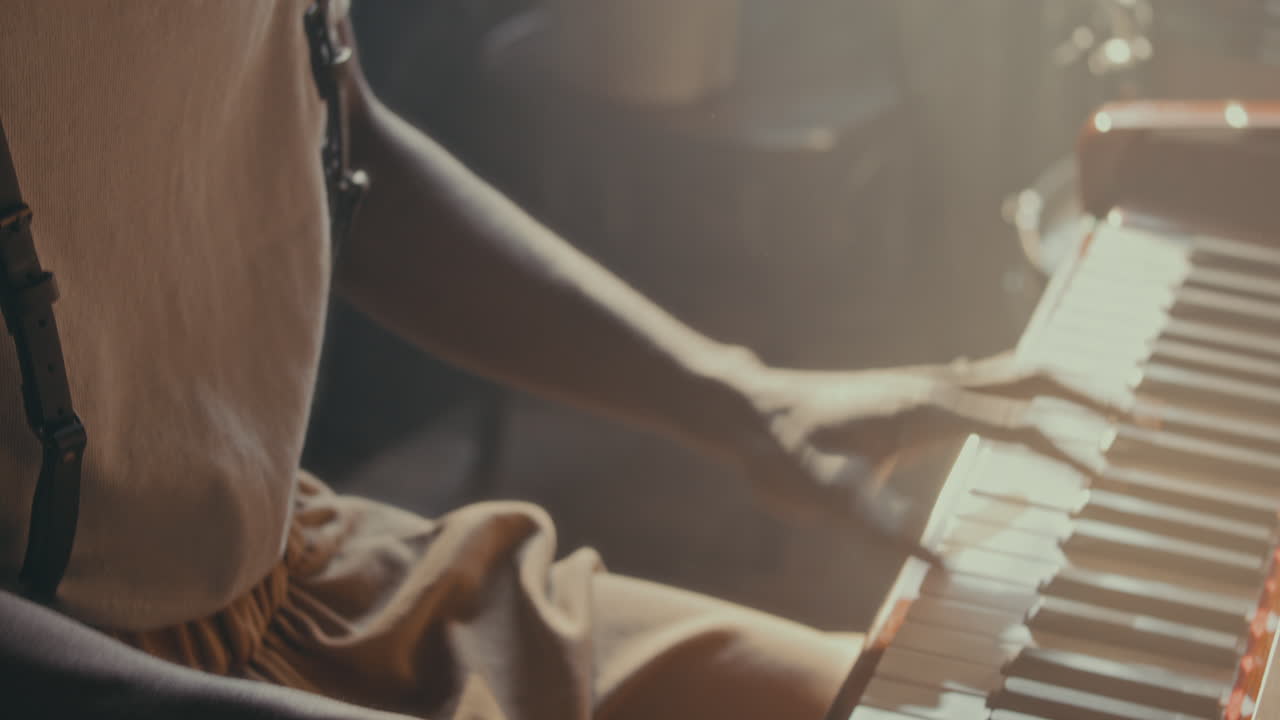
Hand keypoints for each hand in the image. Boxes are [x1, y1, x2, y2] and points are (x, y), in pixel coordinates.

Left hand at [728, 351, 1127, 555]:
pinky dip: (1035, 394)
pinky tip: (1039, 415)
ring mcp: (927, 383)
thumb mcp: (828, 500)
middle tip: (1147, 419)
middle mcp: (935, 386)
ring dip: (1071, 389)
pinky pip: (994, 384)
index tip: (1109, 478)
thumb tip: (945, 569)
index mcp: (927, 409)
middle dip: (1096, 395)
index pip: (1019, 425)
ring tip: (1116, 413)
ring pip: (1018, 373)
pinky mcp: (916, 391)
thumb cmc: (782, 452)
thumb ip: (884, 529)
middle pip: (1037, 376)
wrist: (744, 410)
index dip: (1067, 450)